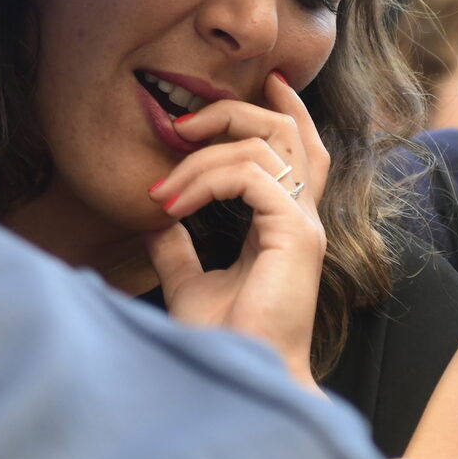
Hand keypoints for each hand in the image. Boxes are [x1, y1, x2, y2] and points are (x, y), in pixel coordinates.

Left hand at [145, 70, 330, 383]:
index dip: (285, 109)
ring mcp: (304, 225)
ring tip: (160, 192)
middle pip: (287, 133)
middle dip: (233, 112)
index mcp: (286, 224)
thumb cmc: (221, 341)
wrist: (238, 378)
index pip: (300, 149)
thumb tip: (153, 219)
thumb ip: (177, 247)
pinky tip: (173, 204)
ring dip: (201, 157)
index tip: (262, 80)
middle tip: (181, 123)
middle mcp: (303, 219)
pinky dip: (206, 180)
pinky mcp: (296, 235)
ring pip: (263, 146)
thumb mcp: (189, 282)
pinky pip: (252, 176)